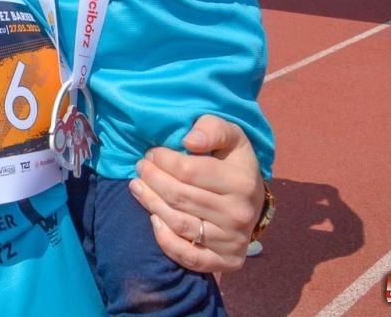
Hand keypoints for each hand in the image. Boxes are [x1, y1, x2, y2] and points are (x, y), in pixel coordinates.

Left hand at [129, 114, 264, 273]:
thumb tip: (189, 140)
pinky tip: (153, 219)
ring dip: (150, 203)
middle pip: (179, 197)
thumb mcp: (230, 136)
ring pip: (178, 223)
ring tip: (137, 186)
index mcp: (241, 181)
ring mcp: (233, 240)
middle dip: (152, 179)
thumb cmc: (233, 162)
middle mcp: (239, 214)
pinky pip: (189, 257)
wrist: (253, 200)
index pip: (187, 170)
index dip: (162, 159)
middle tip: (140, 168)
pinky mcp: (227, 261)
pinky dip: (165, 241)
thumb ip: (212, 129)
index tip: (151, 153)